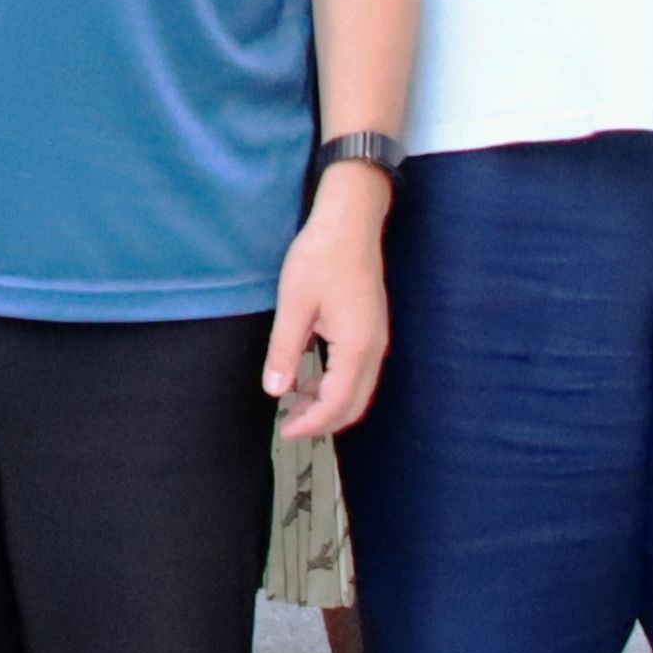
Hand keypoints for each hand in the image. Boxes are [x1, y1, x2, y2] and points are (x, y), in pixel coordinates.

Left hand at [264, 164, 389, 445]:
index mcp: (356, 346)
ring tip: (294, 403)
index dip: (312, 424)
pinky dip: (337, 385)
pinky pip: (359, 372)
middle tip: (289, 425)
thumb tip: (275, 390)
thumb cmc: (321, 256)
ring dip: (329, 404)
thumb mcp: (294, 304)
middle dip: (323, 422)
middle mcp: (374, 349)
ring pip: (359, 390)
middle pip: (355, 404)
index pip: (337, 404)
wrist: (350, 221)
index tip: (286, 431)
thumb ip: (284, 351)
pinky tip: (309, 377)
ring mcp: (377, 339)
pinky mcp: (372, 329)